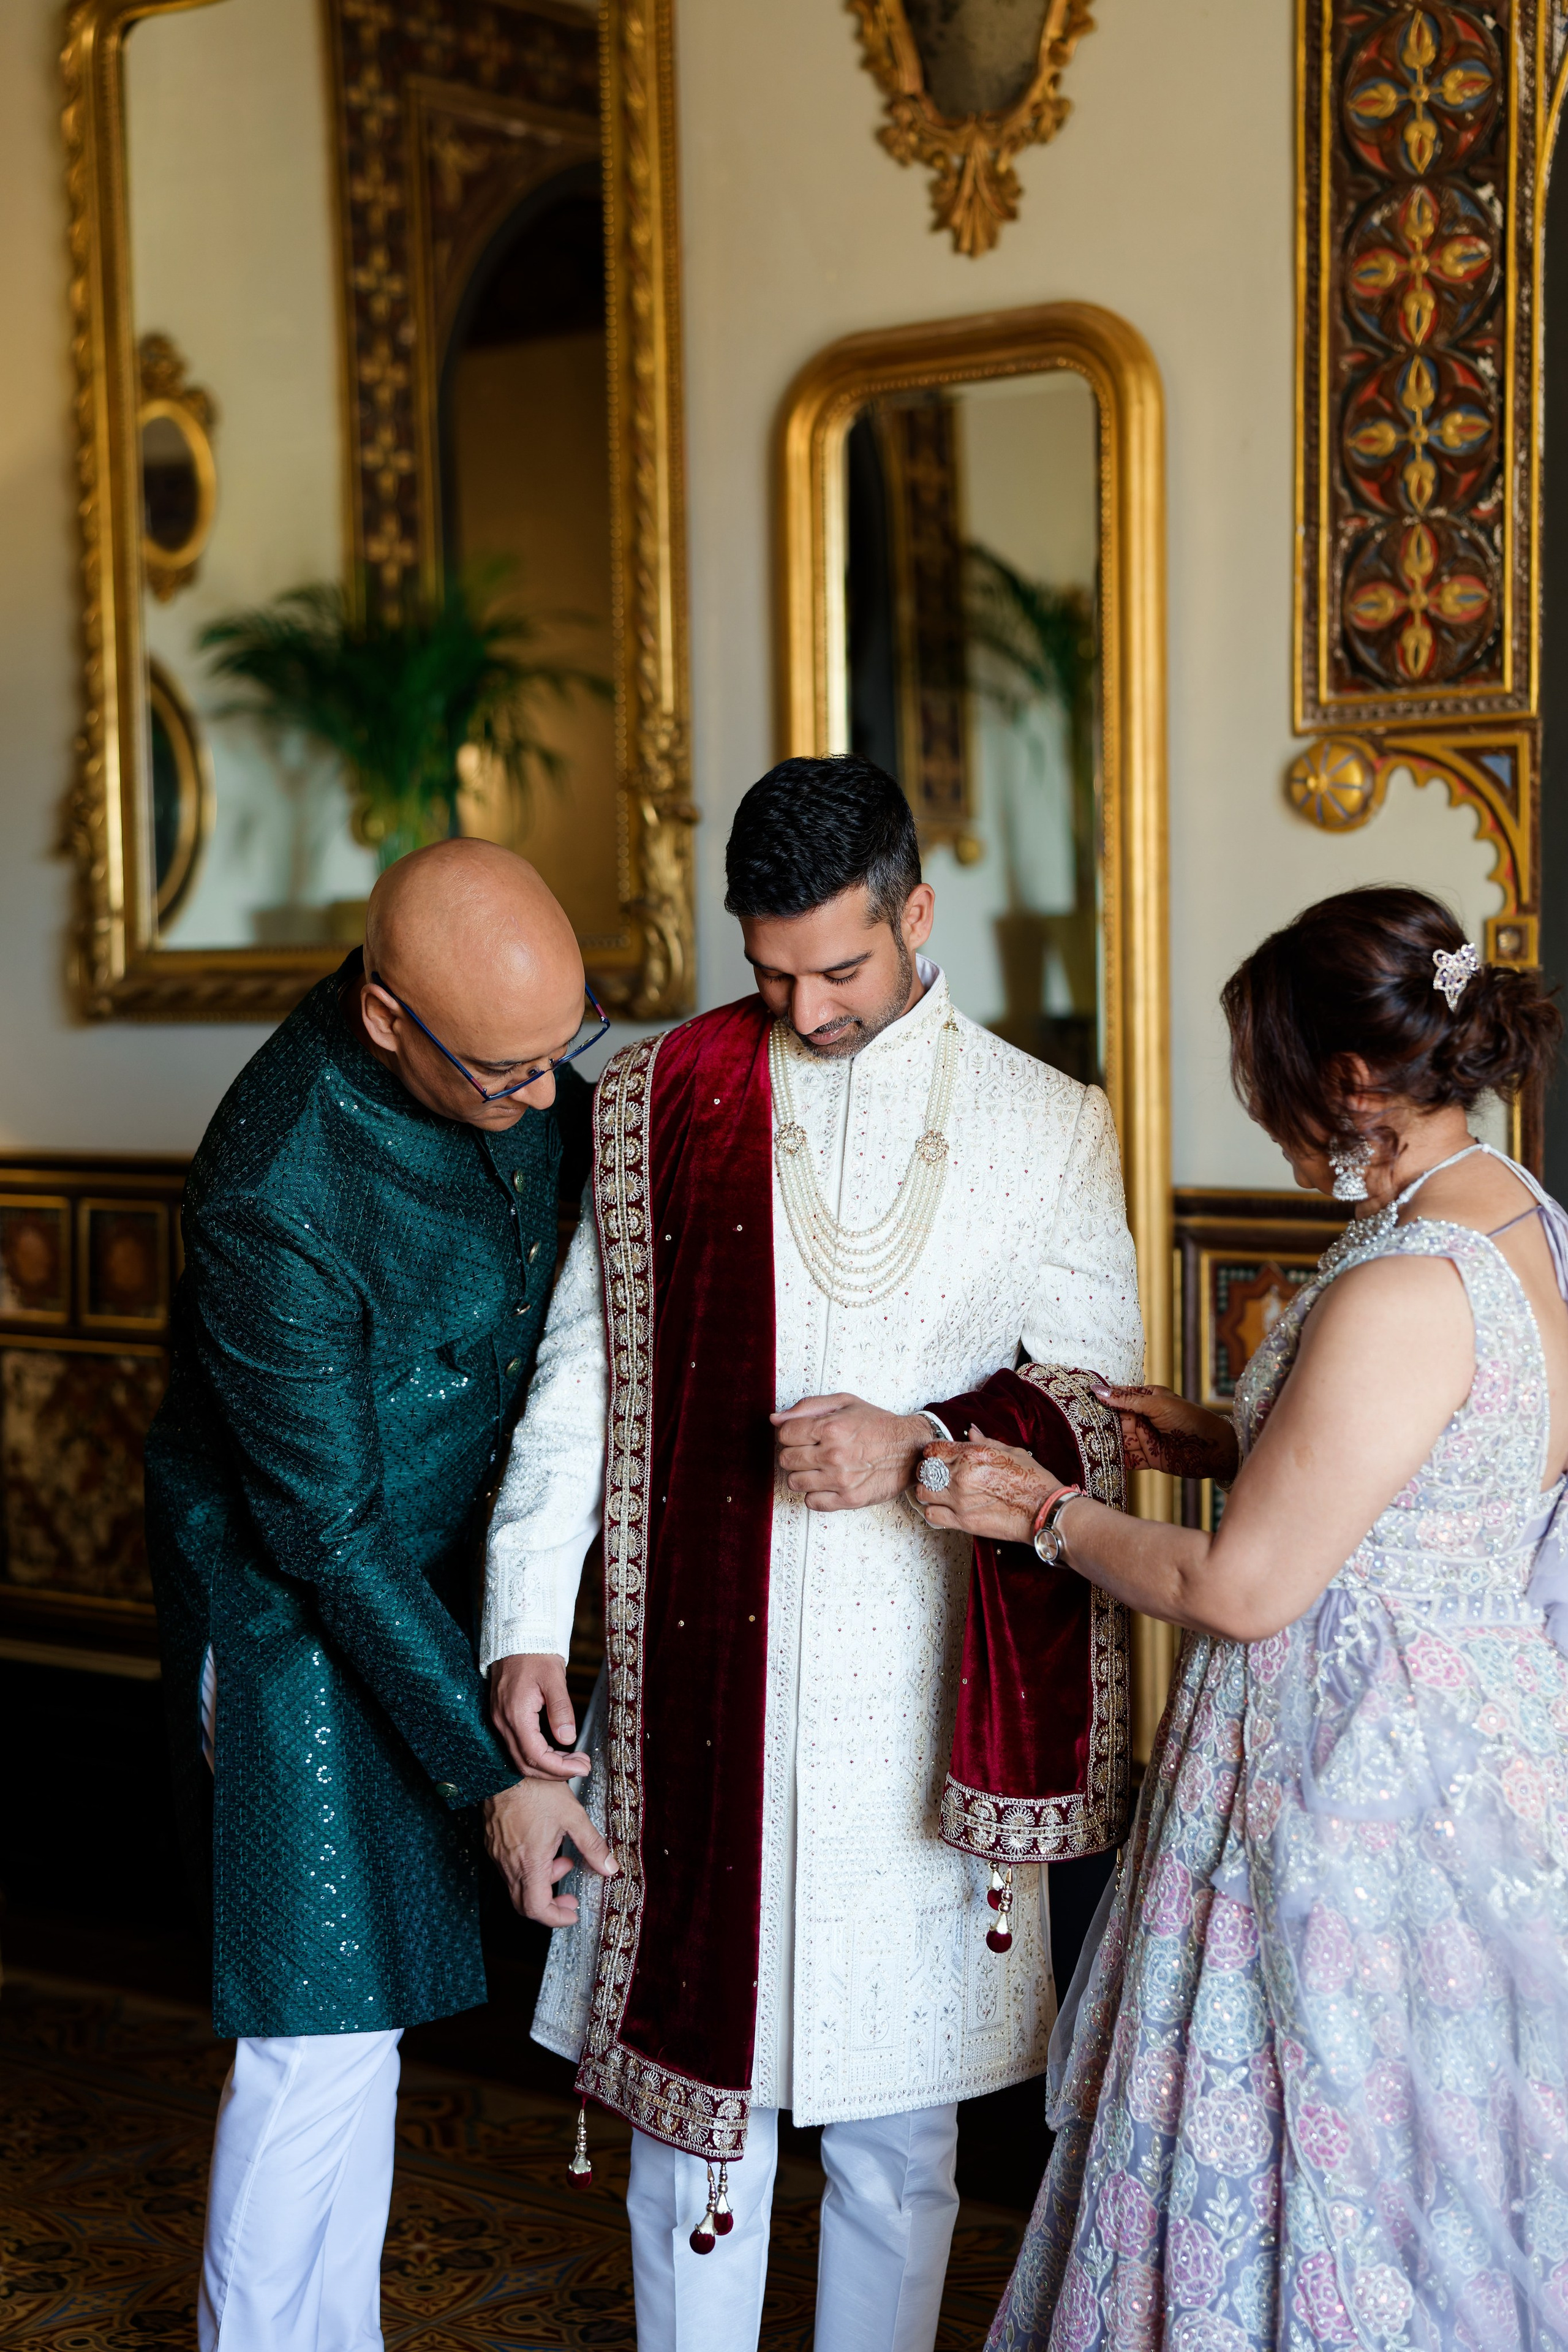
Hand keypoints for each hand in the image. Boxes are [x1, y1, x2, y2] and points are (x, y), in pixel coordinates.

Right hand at [484, 1779, 617, 1926]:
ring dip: (543, 1881)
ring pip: (517, 1885)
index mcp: (529, 1863)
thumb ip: (592, 1845)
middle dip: (551, 1905)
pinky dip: (529, 1868)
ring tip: (564, 1860)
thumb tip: (610, 1868)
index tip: (572, 1913)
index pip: (537, 1909)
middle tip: (569, 1898)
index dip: (556, 1918)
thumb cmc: (536, 1788)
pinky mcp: (493, 1844)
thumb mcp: (572, 1816)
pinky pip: (509, 1869)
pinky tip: (545, 1847)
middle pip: (525, 1903)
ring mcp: (498, 1855)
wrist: (503, 1768)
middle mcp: (508, 1864)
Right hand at [490, 1653, 590, 1779]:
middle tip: (582, 1767)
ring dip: (547, 1765)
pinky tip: (557, 1751)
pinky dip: (537, 1755)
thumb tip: (568, 1739)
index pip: (536, 1755)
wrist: (515, 1638)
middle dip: (556, 1772)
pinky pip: (517, 1747)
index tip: (582, 1768)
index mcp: (516, 1714)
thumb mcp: (554, 1678)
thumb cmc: (536, 1655)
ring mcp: (500, 1721)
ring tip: (574, 1761)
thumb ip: (561, 1710)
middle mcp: (503, 1723)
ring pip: (521, 1758)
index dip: (560, 1768)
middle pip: (526, 1764)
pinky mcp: (502, 1718)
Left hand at [771, 1394, 931, 1511]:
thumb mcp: (845, 1403)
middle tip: (810, 1451)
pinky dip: (815, 1493)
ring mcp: (841, 1480)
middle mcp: (834, 1454)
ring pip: (794, 1482)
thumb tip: (775, 1419)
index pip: (784, 1434)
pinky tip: (827, 1482)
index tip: (802, 1435)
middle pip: (786, 1459)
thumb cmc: (877, 1424)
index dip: (790, 1433)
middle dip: (794, 1453)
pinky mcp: (848, 1500)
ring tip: (818, 1467)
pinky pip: (811, 1502)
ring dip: (802, 1474)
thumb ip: (807, 1407)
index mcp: (831, 1427)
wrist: (910, 1450)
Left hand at [913, 1431, 1058, 1543]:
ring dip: (928, 1492)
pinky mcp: (963, 1522)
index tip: (938, 1457)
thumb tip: (970, 1431)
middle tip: (938, 1475)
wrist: (1045, 1510)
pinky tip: (944, 1509)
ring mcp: (960, 1500)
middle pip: (924, 1470)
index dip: (932, 1452)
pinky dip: (933, 1512)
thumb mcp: (1011, 1451)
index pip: (933, 1449)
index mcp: (973, 1454)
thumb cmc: (1033, 1480)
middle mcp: (962, 1475)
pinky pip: (931, 1515)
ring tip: (939, 1493)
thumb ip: (985, 1441)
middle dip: (928, 1471)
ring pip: (923, 1492)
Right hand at [1092, 1383, 1239, 1482]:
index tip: (1079, 1401)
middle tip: (1076, 1426)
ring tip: (1084, 1445)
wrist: (1213, 1450)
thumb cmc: (1190, 1419)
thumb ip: (1127, 1400)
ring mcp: (1146, 1439)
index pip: (1119, 1398)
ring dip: (1105, 1443)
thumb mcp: (1157, 1405)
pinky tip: (1100, 1460)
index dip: (1101, 1400)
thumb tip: (1099, 1390)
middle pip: (1116, 1421)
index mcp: (1147, 1400)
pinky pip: (1128, 1459)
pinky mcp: (1149, 1458)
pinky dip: (1116, 1460)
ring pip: (1120, 1441)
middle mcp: (1144, 1418)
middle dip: (1099, 1424)